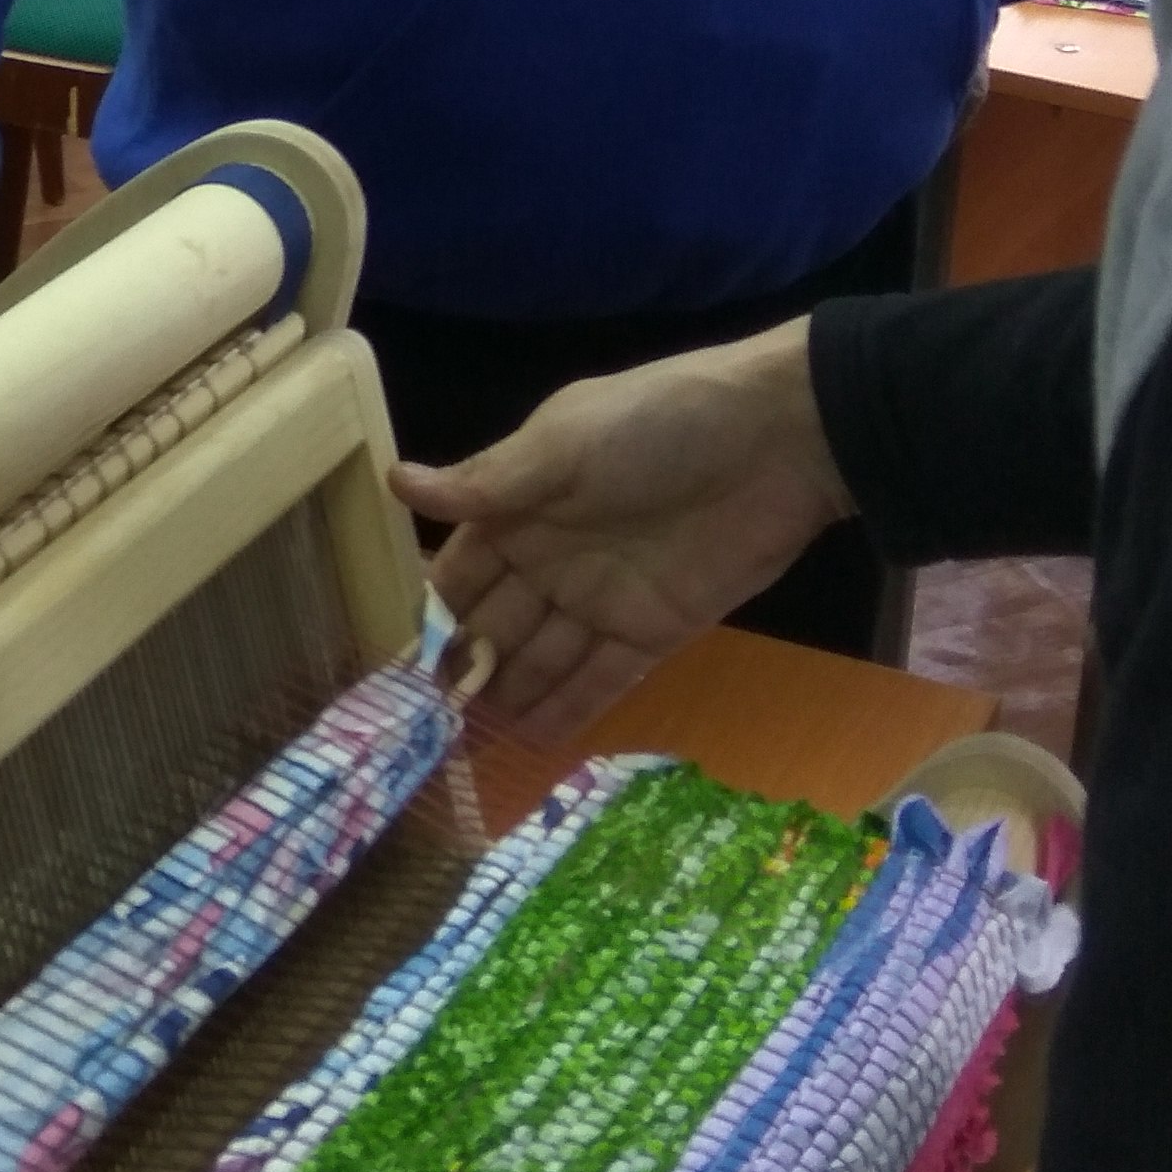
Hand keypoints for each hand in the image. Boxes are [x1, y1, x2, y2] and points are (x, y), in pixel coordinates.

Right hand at [391, 318, 855, 741]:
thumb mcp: (561, 444)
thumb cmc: (656, 426)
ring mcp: (602, 599)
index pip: (461, 570)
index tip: (396, 662)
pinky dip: (567, 708)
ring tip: (466, 746)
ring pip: (542, 659)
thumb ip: (486, 483)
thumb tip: (394, 482)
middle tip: (425, 724)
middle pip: (496, 624)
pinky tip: (526, 742)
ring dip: (508, 697)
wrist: (777, 440)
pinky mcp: (653, 631)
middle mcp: (552, 559)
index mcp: (521, 507)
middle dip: (464, 668)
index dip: (432, 612)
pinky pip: (601, 678)